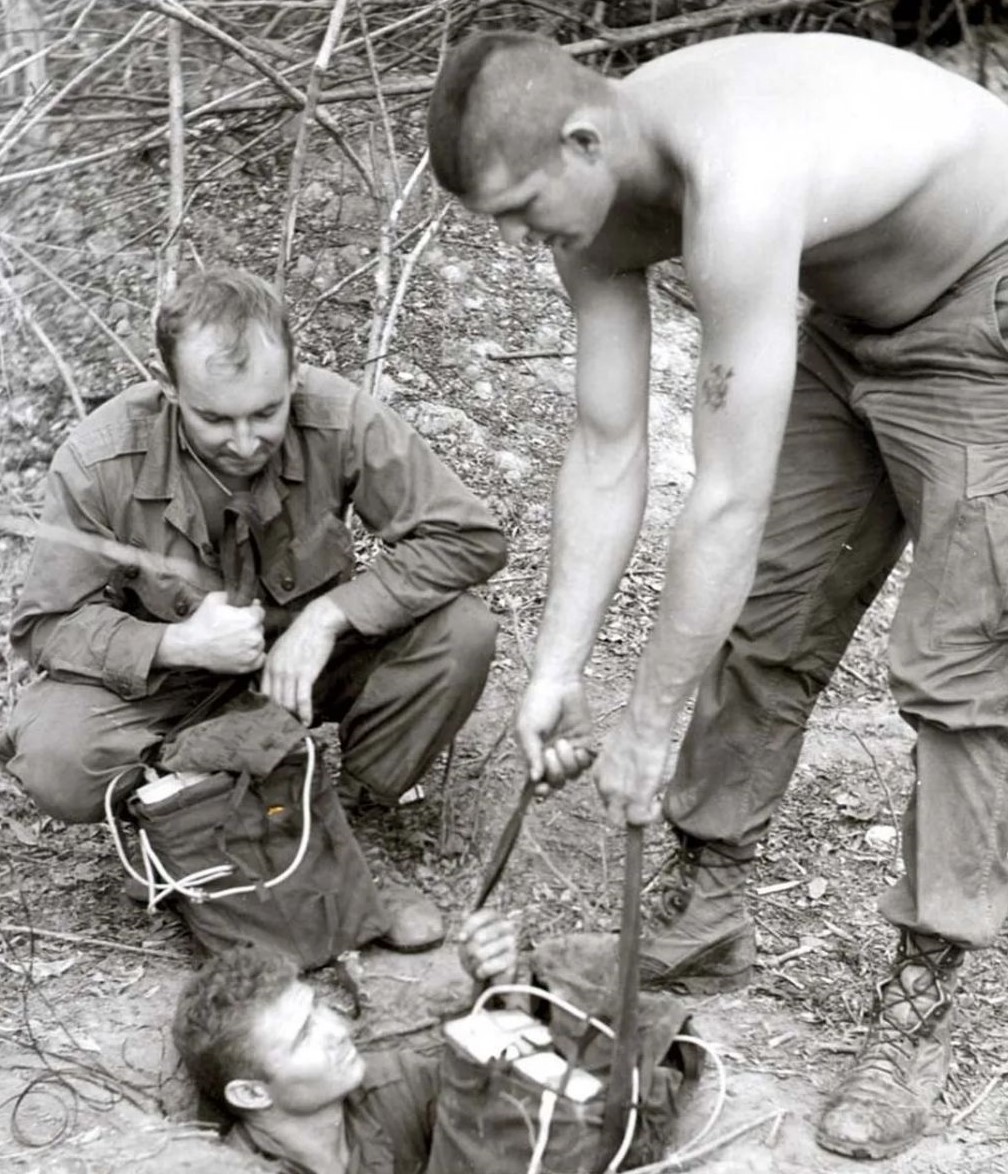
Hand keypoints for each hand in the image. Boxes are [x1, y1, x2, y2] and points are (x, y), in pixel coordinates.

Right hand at [155, 590, 264, 673]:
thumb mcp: (214, 599)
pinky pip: (259, 659)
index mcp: (250, 619)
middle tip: (236, 627)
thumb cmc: (201, 623)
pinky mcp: (246, 666)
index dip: (253, 610)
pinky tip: (244, 651)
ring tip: (237, 639)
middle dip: (251, 625)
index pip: (260, 612)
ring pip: (259, 643)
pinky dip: (254, 655)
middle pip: (260, 628)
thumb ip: (229, 595)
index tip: (248, 611)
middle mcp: (254, 636)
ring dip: (252, 640)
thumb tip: (232, 595)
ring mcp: (251, 653)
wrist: (189, 645)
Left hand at [259, 596, 345, 724]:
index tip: (273, 718)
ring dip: (293, 717)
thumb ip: (276, 664)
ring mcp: (290, 673)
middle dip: (280, 716)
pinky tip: (308, 720)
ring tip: (298, 725)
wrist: (317, 622)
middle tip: (286, 727)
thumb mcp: (281, 648)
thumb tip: (276, 681)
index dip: (267, 708)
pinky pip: (302, 699)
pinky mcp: (305, 674)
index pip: (263, 693)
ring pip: (287, 703)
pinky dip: (305, 712)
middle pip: (274, 702)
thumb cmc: (302, 634)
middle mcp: (276, 670)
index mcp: (268, 664)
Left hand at [458, 909, 517, 982]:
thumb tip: (463, 930)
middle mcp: (507, 926)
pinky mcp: (513, 962)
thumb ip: (466, 931)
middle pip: (478, 937)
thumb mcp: (468, 939)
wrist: (488, 976)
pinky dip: (480, 972)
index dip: (468, 929)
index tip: (461, 939)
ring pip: (481, 954)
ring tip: (477, 965)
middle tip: (471, 956)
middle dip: (469, 950)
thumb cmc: (476, 952)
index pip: (479, 918)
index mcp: (496, 916)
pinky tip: (483, 973)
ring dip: (474, 963)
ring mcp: (512, 943)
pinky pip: (488, 967)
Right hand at [515, 676, 594, 793]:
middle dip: (555, 772)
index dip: (540, 791)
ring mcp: (568, 750)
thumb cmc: (537, 703)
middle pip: (556, 782)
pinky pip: (585, 763)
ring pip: (572, 775)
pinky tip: (577, 745)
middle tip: (551, 751)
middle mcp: (551, 756)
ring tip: (563, 743)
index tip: (542, 790)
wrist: (558, 682)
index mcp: (534, 754)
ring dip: (568, 763)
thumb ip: (531, 755)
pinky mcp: (584, 742)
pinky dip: (582, 759)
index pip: (537, 782)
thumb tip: (535, 780)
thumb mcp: (527, 729)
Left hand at [591, 713, 667, 826]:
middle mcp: (605, 787)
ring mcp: (619, 796)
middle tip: (646, 805)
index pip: (607, 798)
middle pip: (613, 814)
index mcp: (599, 774)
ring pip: (624, 821)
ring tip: (654, 804)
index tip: (633, 798)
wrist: (644, 725)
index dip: (622, 801)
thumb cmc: (635, 729)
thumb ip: (619, 765)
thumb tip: (629, 768)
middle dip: (629, 813)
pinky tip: (658, 804)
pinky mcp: (636, 799)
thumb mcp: (617, 749)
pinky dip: (651, 816)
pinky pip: (641, 820)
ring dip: (640, 817)